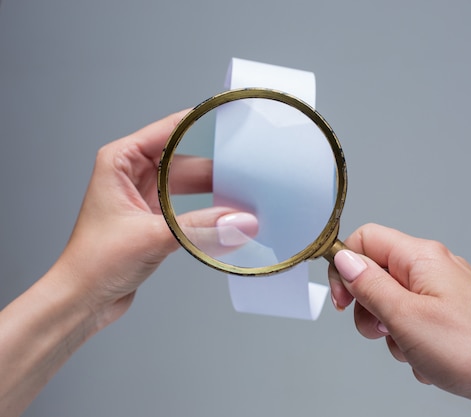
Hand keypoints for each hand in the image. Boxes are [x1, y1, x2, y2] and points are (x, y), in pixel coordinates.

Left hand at [49, 110, 257, 328]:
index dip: (204, 121)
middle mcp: (133, 174)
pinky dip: (210, 212)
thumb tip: (241, 221)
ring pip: (192, 185)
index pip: (171, 129)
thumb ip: (201, 228)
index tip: (234, 118)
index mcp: (121, 160)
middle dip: (219, 169)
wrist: (82, 301)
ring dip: (216, 194)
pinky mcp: (157, 219)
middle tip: (251, 173)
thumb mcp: (153, 237)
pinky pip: (192, 207)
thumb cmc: (93, 263)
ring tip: (246, 199)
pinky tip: (230, 218)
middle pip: (188, 159)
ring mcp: (147, 197)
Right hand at [328, 223, 470, 416]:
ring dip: (393, 333)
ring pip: (395, 305)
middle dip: (370, 308)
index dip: (345, 267)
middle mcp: (435, 269)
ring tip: (413, 350)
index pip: (366, 239)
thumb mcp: (405, 317)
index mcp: (423, 257)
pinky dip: (414, 345)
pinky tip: (430, 361)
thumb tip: (344, 259)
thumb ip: (368, 285)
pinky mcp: (453, 318)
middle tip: (381, 331)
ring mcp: (445, 294)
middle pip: (378, 274)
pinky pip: (415, 325)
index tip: (341, 300)